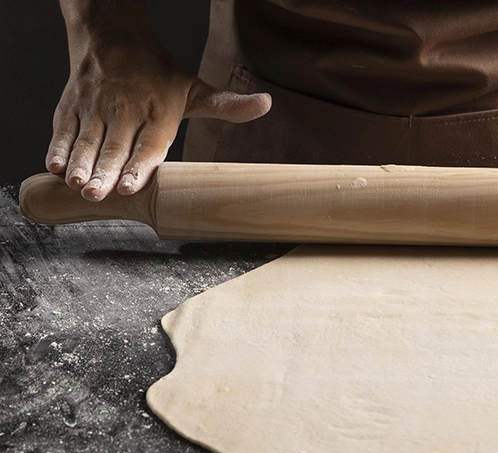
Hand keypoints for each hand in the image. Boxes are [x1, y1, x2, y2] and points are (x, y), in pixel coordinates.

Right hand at [46, 33, 270, 201]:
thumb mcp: (194, 89)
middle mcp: (125, 111)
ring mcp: (95, 110)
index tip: (132, 186)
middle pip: (115, 147)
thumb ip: (227, 106)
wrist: (112, 38)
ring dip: (81, 164)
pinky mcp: (71, 108)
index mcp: (158, 112)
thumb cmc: (158, 74)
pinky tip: (56, 169)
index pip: (149, 144)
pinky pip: (63, 131)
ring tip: (79, 186)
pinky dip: (58, 149)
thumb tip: (266, 104)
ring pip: (87, 141)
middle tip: (98, 194)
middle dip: (106, 172)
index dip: (139, 165)